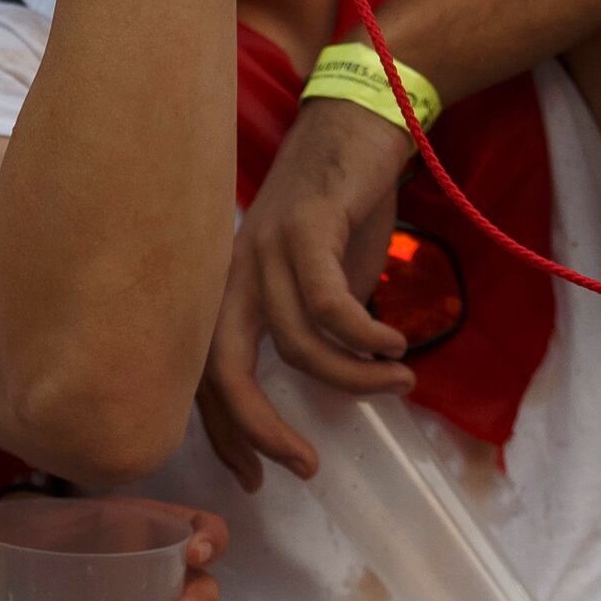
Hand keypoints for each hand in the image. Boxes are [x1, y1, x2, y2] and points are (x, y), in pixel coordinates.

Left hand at [205, 102, 413, 489]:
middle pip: (221, 370)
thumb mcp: (323, 277)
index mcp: (228, 289)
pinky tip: (395, 344)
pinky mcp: (304, 225)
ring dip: (351, 377)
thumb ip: (317, 326)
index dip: (223, 433)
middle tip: (304, 467)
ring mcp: (264, 247)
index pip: (203, 376)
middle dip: (258, 430)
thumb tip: (338, 378)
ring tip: (397, 382)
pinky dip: (363, 335)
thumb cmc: (342, 202)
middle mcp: (233, 272)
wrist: (360, 122)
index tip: (253, 478)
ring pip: (294, 342)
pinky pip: (327, 303)